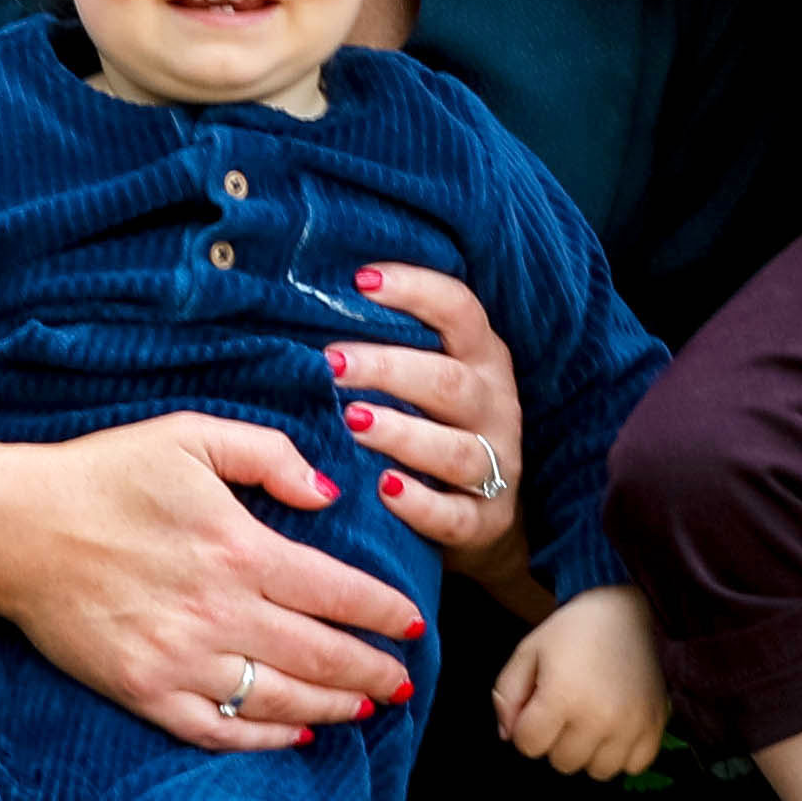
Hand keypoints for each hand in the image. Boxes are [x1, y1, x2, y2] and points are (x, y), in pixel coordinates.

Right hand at [0, 415, 427, 751]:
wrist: (11, 529)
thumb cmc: (102, 474)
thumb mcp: (189, 435)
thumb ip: (270, 455)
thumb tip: (331, 494)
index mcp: (239, 549)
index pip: (339, 593)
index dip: (384, 614)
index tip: (413, 624)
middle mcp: (218, 612)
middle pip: (322, 657)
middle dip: (375, 673)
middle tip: (407, 681)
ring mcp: (179, 660)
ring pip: (280, 700)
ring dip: (335, 708)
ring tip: (366, 708)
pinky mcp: (143, 692)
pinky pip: (220, 730)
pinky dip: (266, 737)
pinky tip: (296, 733)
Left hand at [329, 262, 530, 573]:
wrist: (483, 513)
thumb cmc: (432, 424)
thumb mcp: (425, 377)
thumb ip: (389, 343)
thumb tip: (304, 299)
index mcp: (482, 358)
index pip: (460, 311)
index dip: (416, 290)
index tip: (360, 280)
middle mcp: (495, 406)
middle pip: (450, 382)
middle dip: (389, 369)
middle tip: (331, 363)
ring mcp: (497, 465)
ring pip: (456, 449)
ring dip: (403, 433)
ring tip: (353, 422)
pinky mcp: (485, 520)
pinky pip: (456, 515)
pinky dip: (420, 504)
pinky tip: (384, 488)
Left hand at [492, 587, 668, 777]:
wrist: (627, 610)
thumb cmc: (573, 631)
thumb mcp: (528, 651)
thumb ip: (506, 694)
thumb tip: (508, 736)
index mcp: (562, 696)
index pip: (528, 746)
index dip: (526, 727)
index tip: (538, 705)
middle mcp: (599, 716)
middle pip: (562, 762)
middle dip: (556, 740)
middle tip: (567, 708)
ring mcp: (631, 724)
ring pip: (597, 771)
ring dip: (589, 751)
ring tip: (591, 719)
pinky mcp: (655, 726)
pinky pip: (633, 766)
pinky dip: (622, 754)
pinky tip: (616, 728)